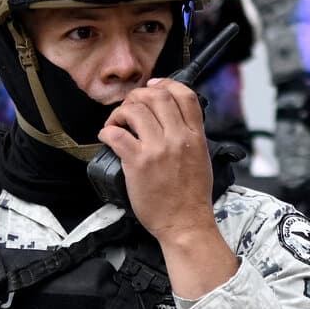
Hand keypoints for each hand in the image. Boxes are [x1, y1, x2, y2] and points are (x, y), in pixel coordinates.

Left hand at [99, 80, 236, 297]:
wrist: (185, 224)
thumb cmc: (192, 198)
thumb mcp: (202, 158)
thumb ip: (190, 136)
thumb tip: (174, 120)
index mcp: (195, 136)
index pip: (184, 94)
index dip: (166, 84)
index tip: (153, 87)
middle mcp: (177, 138)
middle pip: (157, 95)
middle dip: (139, 96)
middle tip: (130, 107)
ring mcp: (157, 150)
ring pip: (134, 109)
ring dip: (120, 112)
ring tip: (117, 123)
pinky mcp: (137, 163)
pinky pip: (116, 134)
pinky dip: (107, 131)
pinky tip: (107, 136)